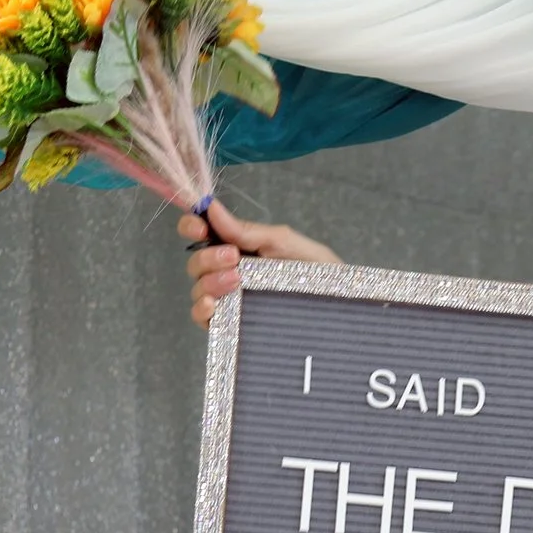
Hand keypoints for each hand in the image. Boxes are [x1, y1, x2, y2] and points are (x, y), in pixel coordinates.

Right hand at [179, 200, 342, 326]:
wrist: (341, 307)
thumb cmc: (320, 272)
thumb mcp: (286, 244)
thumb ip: (248, 230)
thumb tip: (210, 207)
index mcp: (240, 246)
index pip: (202, 232)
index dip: (191, 226)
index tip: (199, 228)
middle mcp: (230, 272)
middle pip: (196, 263)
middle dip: (207, 257)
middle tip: (234, 257)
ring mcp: (231, 300)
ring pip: (198, 289)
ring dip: (209, 282)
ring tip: (237, 280)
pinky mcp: (234, 325)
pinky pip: (204, 318)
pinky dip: (202, 309)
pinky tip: (214, 305)